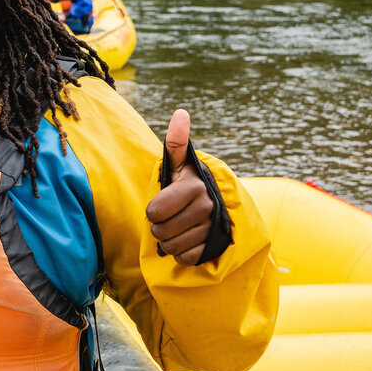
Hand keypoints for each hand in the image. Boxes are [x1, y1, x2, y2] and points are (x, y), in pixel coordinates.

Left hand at [145, 109, 214, 264]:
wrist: (219, 207)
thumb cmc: (188, 184)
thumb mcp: (180, 164)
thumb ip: (176, 142)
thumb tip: (180, 112)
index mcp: (193, 186)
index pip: (154, 212)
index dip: (152, 210)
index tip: (161, 204)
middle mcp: (206, 207)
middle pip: (160, 232)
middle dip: (159, 227)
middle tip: (169, 218)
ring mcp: (211, 228)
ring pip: (171, 247)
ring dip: (169, 240)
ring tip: (177, 228)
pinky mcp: (214, 247)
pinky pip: (185, 258)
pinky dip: (182, 252)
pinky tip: (187, 239)